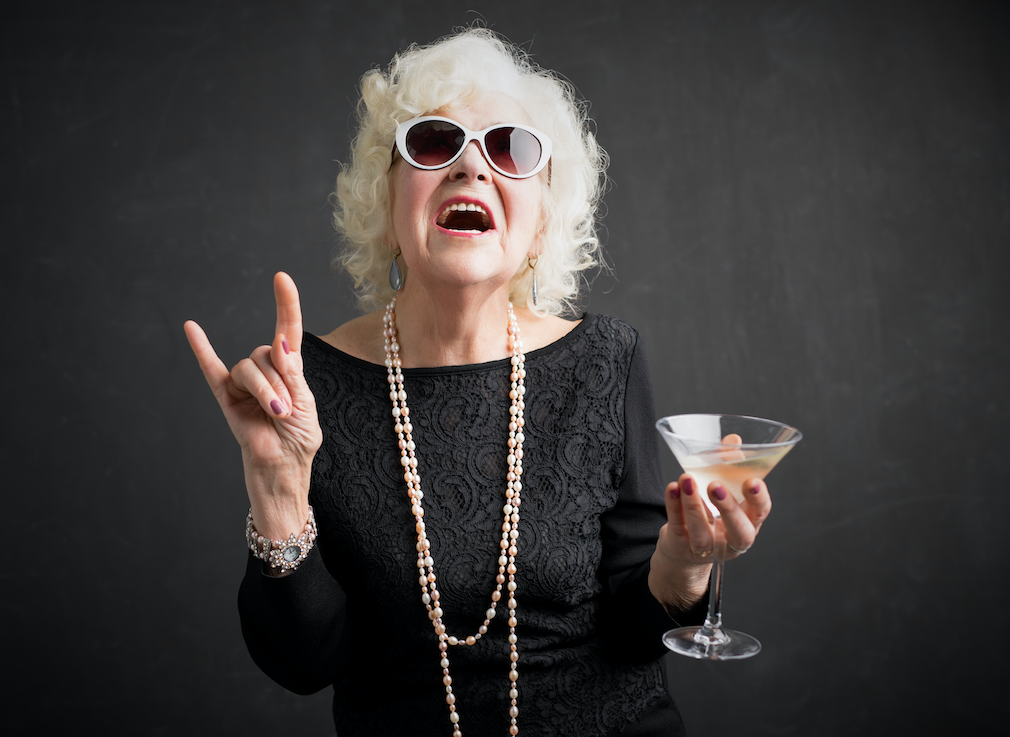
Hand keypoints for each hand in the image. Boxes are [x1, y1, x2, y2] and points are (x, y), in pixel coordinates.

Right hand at [183, 272, 321, 538]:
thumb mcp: (306, 406)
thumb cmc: (299, 440)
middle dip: (279, 383)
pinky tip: (191, 327)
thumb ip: (292, 375)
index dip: (286, 304)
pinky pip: (210, 369)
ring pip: (247, 368)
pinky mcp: (225, 396)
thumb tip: (280, 343)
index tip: (282, 278)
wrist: (281, 470)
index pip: (287, 329)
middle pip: (265, 354)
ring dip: (265, 391)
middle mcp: (265, 370)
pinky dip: (201, 349)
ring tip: (275, 415)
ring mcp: (243, 383)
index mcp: (289, 368)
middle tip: (286, 411)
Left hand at [649, 434, 772, 612]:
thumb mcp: (721, 492)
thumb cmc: (709, 515)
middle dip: (729, 507)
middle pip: (739, 531)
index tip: (751, 482)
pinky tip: (672, 489)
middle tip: (715, 485)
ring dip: (694, 506)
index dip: (758, 499)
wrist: (683, 548)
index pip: (760, 512)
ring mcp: (706, 547)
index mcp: (748, 523)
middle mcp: (731, 540)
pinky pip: (678, 527)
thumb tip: (733, 440)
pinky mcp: (682, 547)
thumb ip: (728, 466)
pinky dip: (674, 507)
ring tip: (687, 480)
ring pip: (703, 532)